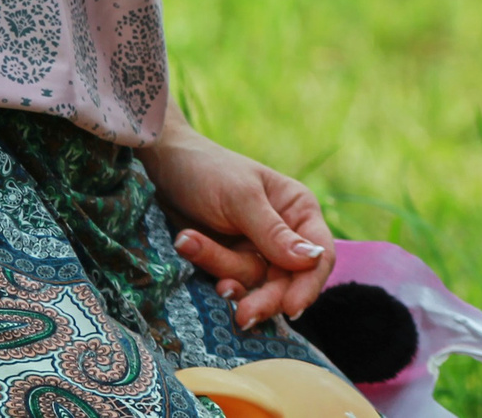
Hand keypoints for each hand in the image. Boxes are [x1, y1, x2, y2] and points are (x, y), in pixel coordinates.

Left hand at [143, 113, 335, 329]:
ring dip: (222, 268)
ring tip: (189, 243)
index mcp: (298, 210)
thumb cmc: (208, 171)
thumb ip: (274, 233)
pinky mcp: (227, 260)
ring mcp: (254, 249)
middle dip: (265, 296)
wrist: (161, 166)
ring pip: (253, 281)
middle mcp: (283, 233)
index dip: (309, 284)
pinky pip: (227, 279)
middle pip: (287, 279)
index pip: (319, 254)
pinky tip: (190, 250)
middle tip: (244, 316)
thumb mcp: (242, 199)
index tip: (291, 308)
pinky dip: (211, 272)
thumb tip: (313, 260)